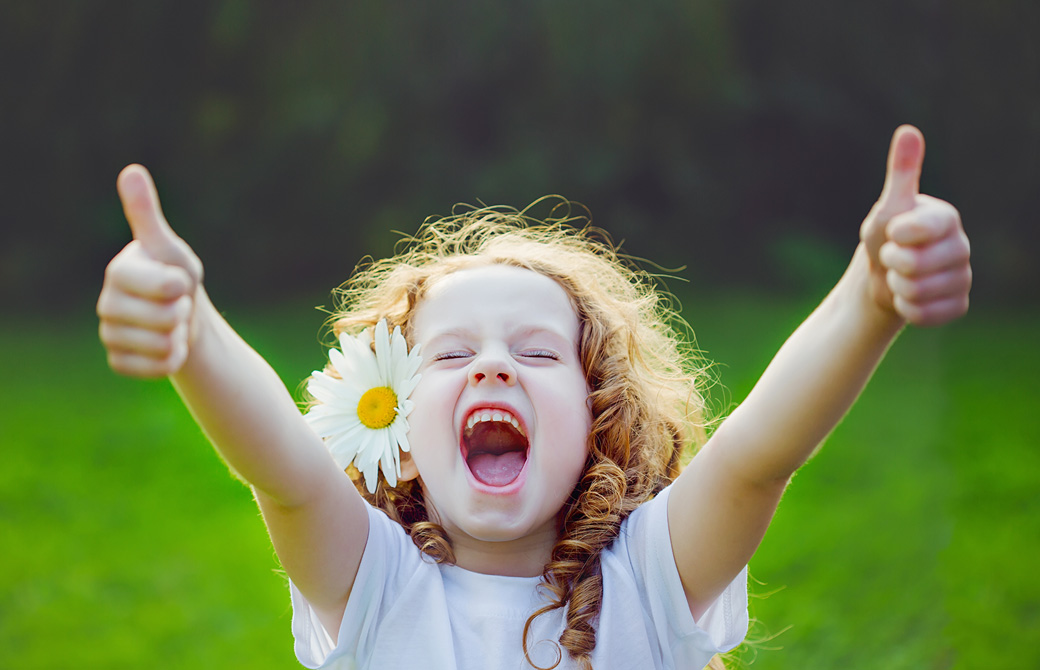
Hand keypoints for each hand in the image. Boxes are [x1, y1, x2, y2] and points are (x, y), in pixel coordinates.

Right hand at [97, 165, 203, 376]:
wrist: (181, 318)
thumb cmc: (176, 276)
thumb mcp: (169, 247)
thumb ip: (147, 215)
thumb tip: (131, 171)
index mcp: (118, 271)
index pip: (162, 286)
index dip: (180, 287)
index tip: (180, 282)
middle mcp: (106, 303)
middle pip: (163, 319)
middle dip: (182, 313)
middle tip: (177, 304)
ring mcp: (109, 333)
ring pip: (159, 345)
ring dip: (178, 337)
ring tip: (172, 324)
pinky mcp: (118, 360)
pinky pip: (154, 368)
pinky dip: (171, 360)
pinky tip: (167, 346)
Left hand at [859, 125, 971, 325]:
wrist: (882, 277)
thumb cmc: (884, 237)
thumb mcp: (888, 207)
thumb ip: (901, 173)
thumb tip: (908, 130)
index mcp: (947, 218)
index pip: (919, 230)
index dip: (896, 235)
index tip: (893, 233)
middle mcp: (961, 246)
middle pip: (915, 265)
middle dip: (891, 264)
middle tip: (892, 258)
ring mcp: (963, 277)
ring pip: (919, 291)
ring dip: (897, 287)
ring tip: (899, 276)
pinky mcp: (958, 304)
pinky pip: (925, 313)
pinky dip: (907, 308)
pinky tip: (908, 297)